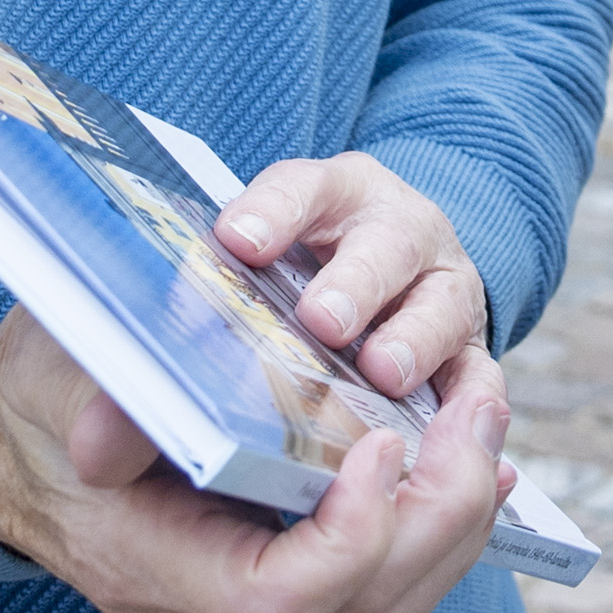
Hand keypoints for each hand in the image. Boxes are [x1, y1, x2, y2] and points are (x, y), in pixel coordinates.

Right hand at [0, 304, 509, 612]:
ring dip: (455, 517)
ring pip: (387, 604)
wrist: (10, 447)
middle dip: (437, 512)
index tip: (380, 443)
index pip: (274, 600)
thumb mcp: (53, 373)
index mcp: (148, 568)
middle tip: (477, 409)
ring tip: (487, 426)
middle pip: (359, 606)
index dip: (346, 534)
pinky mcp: (276, 584)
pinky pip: (379, 583)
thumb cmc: (36, 401)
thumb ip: (97, 395)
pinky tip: (471, 462)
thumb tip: (116, 431)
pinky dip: (436, 526)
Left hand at [215, 152, 493, 406]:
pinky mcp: (472, 348)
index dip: (273, 211)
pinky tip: (452, 424)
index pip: (304, 188)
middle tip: (320, 320)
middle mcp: (401, 230)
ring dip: (414, 339)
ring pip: (443, 303)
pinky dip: (473, 398)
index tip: (238, 241)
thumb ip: (208, 303)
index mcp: (338, 196)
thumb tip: (132, 383)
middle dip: (354, 282)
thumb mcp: (262, 263)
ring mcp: (445, 286)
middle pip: (385, 243)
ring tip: (382, 373)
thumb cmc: (303, 278)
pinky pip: (481, 374)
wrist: (389, 279)